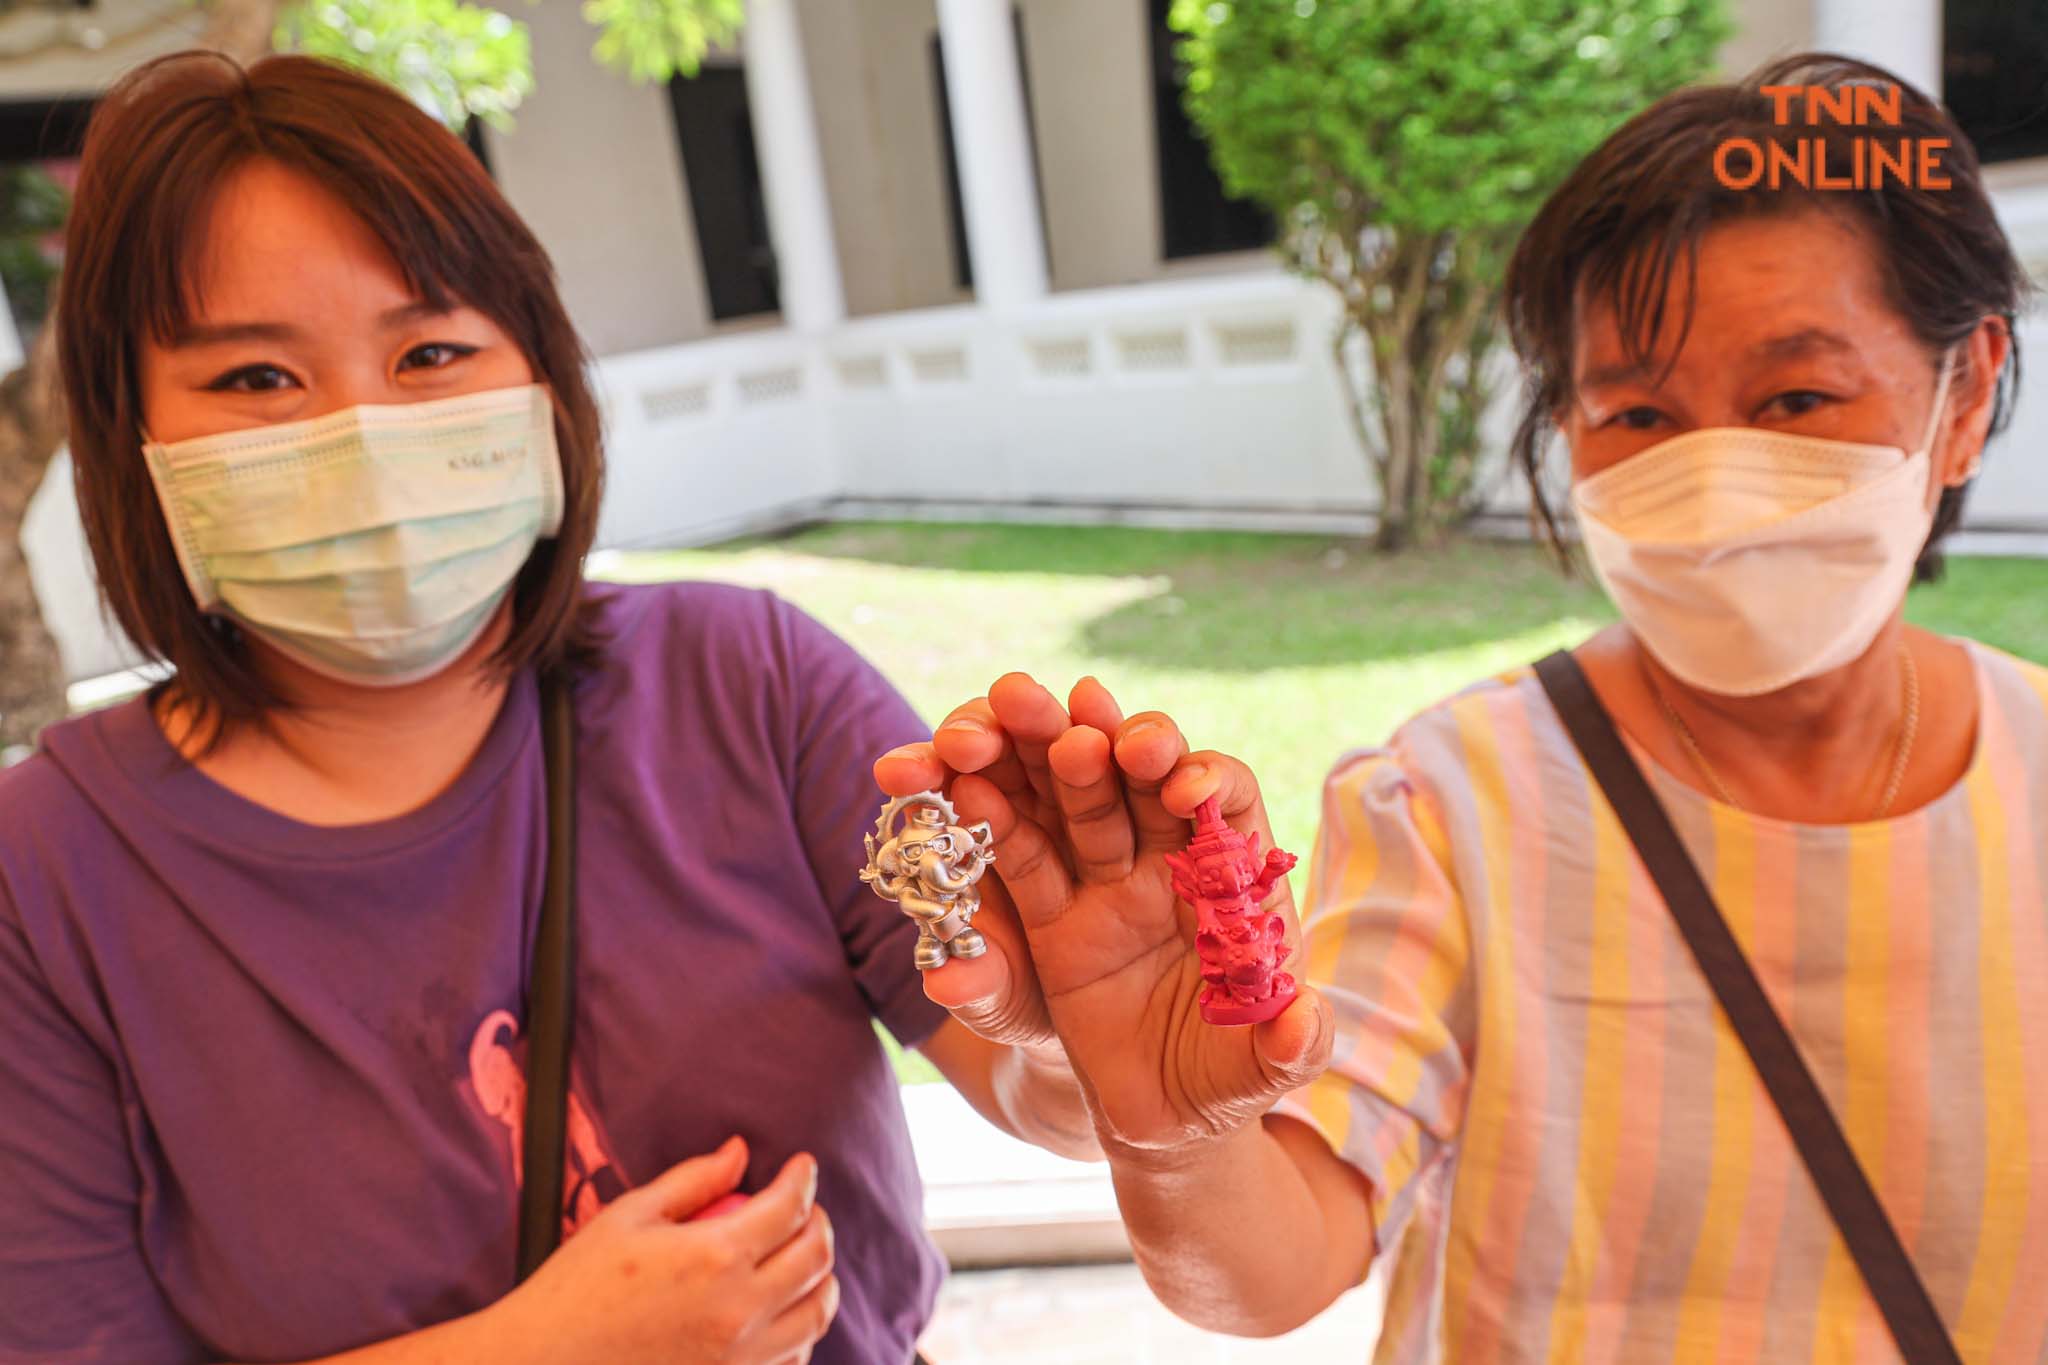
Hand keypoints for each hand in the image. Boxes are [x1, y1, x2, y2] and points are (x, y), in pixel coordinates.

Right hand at [488, 1137, 837, 1364]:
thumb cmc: (574, 1288)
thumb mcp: (628, 1217)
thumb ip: (693, 1181)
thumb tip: (740, 1152)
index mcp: (715, 1256)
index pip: (789, 1208)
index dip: (803, 1179)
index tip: (802, 1166)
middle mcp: (740, 1310)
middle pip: (815, 1258)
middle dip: (819, 1222)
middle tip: (806, 1209)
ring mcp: (741, 1359)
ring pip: (816, 1313)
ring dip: (821, 1278)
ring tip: (804, 1258)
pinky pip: (791, 1359)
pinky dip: (799, 1331)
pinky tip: (783, 1314)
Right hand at [876, 675, 1332, 1167]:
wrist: (1162, 1120)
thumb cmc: (1227, 1078)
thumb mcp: (1263, 1068)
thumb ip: (1290, 1043)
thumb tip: (1303, 1020)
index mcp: (1235, 877)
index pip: (1228, 803)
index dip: (1207, 781)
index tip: (1183, 790)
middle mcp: (1170, 859)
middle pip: (1138, 777)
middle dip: (1104, 737)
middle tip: (1076, 716)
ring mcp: (1105, 877)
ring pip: (1070, 798)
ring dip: (1034, 754)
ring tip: (992, 728)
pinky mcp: (1050, 911)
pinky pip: (1019, 855)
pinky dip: (990, 821)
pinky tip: (960, 787)